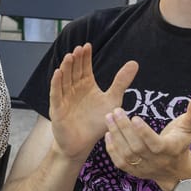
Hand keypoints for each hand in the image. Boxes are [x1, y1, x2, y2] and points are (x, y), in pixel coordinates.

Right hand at [48, 44, 138, 160]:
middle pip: (74, 71)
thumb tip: (135, 63)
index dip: (85, 57)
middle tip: (79, 49)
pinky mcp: (57, 108)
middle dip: (76, 60)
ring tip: (70, 56)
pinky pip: (56, 94)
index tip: (87, 46)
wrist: (82, 144)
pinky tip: (58, 72)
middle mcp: (74, 89)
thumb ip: (121, 82)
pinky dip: (56, 83)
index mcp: (86, 85)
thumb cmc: (96, 123)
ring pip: (64, 79)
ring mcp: (64, 98)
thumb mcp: (112, 100)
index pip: (84, 67)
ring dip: (66, 68)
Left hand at [103, 100, 190, 190]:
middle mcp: (156, 161)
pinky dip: (111, 149)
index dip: (144, 132)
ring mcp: (144, 168)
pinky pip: (119, 162)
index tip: (134, 117)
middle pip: (137, 147)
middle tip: (115, 111)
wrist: (176, 172)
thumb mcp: (188, 130)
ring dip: (116, 136)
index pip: (155, 144)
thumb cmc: (180, 144)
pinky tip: (108, 133)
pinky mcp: (133, 171)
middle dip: (124, 129)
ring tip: (108, 118)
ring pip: (126, 154)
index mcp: (170, 150)